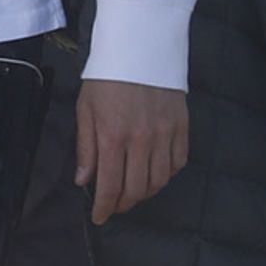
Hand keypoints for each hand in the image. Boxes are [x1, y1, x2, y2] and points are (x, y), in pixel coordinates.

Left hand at [76, 78, 187, 223]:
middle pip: (137, 189)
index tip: (99, 217)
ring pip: (159, 181)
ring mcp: (164, 135)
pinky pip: (177, 163)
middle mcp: (141, 140)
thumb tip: (83, 180)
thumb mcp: (85, 109)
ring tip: (132, 191)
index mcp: (112, 136)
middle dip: (123, 204)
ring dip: (144, 193)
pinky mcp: (182, 128)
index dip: (104, 207)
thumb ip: (85, 148)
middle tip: (114, 205)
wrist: (140, 48)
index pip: (110, 185)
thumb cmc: (107, 77)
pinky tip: (154, 173)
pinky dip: (166, 175)